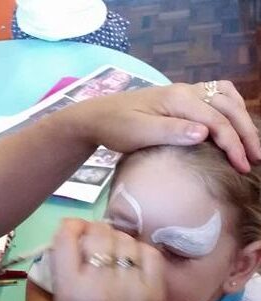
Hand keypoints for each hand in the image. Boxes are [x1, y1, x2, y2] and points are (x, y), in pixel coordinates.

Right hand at [50, 219, 164, 300]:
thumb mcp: (60, 298)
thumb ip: (61, 263)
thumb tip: (73, 228)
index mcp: (70, 288)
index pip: (66, 237)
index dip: (70, 226)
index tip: (73, 229)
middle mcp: (99, 285)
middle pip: (97, 233)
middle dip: (93, 231)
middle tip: (95, 239)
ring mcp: (130, 288)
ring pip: (124, 239)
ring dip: (116, 240)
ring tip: (114, 252)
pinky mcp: (155, 292)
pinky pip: (148, 252)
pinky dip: (139, 250)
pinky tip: (133, 260)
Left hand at [71, 81, 259, 172]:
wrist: (97, 116)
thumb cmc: (115, 126)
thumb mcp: (139, 133)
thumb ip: (171, 132)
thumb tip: (205, 133)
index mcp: (177, 99)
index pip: (216, 121)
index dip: (233, 144)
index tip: (242, 167)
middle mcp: (186, 91)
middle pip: (228, 107)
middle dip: (246, 133)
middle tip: (255, 159)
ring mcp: (184, 92)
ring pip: (227, 98)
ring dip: (243, 119)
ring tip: (251, 144)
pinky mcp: (181, 98)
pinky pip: (216, 95)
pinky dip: (231, 108)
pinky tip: (234, 124)